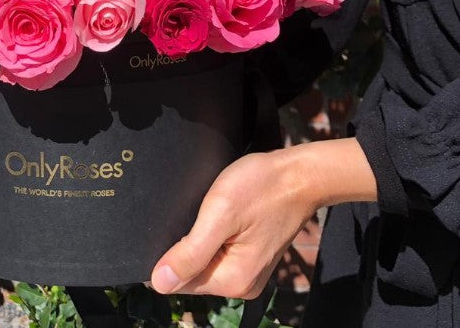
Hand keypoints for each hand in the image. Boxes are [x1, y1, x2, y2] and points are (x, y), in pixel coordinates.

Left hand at [149, 138, 377, 297]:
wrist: (300, 174)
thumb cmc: (262, 187)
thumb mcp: (220, 213)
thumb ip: (191, 252)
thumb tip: (159, 283)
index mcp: (233, 280)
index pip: (179, 282)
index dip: (168, 256)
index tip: (181, 224)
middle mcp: (242, 284)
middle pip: (192, 274)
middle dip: (185, 247)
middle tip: (199, 213)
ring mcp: (249, 272)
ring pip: (203, 263)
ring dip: (198, 241)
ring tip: (209, 212)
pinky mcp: (251, 257)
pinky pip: (218, 254)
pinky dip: (211, 237)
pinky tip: (217, 217)